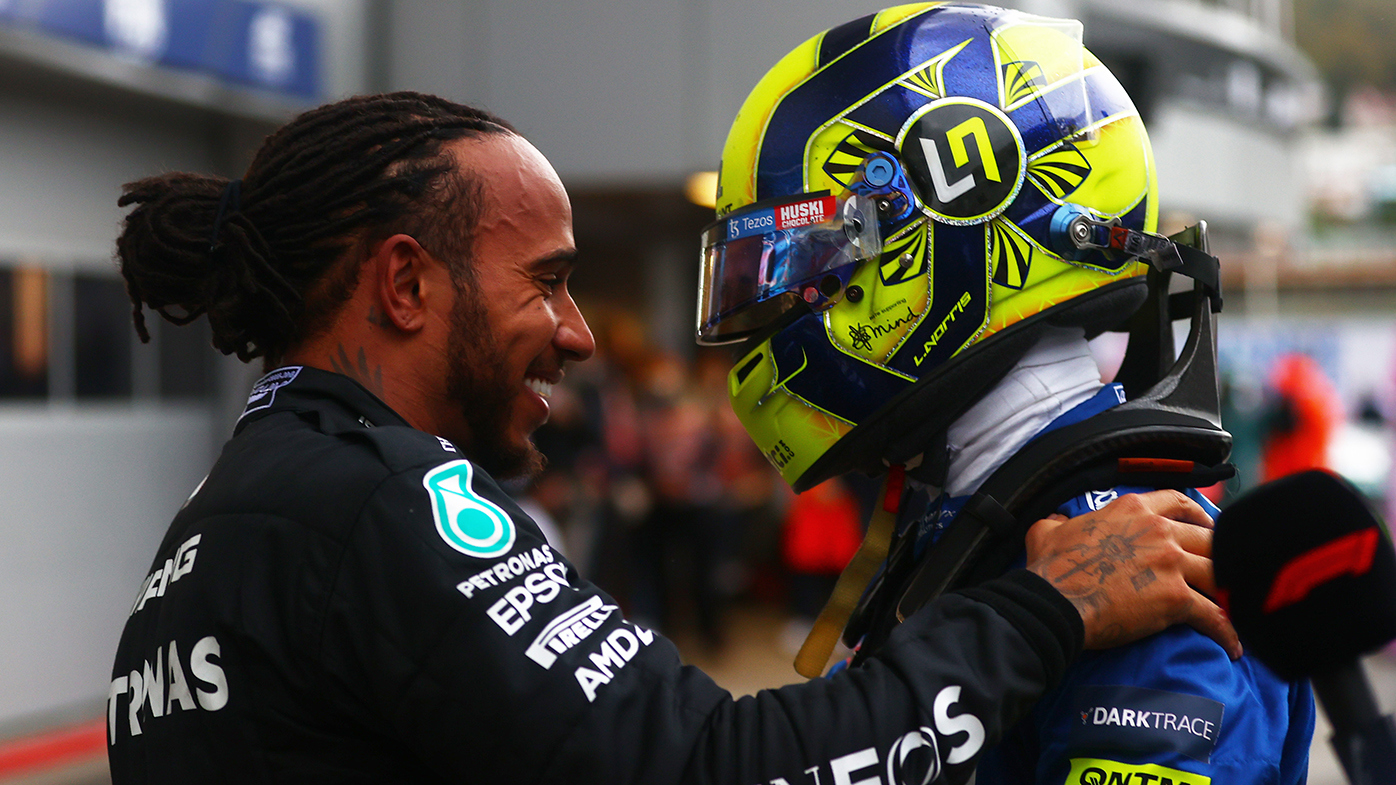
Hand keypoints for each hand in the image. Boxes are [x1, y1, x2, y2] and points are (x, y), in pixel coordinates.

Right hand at [1024, 490, 1241, 658]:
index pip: (1177, 501)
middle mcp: (1158, 531)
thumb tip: (1058, 521)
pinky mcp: (1175, 598)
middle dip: (1219, 554)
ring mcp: (1170, 563)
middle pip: (1207, 537)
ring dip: (1228, 590)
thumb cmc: (1049, 568)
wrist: (1055, 602)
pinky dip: (1226, 631)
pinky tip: (1234, 646)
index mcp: (1131, 510)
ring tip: (1236, 607)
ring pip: (1218, 572)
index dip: (1197, 513)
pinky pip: (1213, 615)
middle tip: (1225, 569)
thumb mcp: (1046, 530)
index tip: (1206, 523)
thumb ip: (1059, 521)